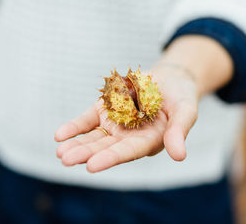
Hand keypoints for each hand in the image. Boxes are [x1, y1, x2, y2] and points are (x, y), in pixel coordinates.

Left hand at [54, 66, 198, 172]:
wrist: (168, 80)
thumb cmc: (181, 97)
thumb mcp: (186, 111)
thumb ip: (179, 131)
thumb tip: (179, 156)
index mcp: (147, 141)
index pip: (127, 152)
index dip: (110, 158)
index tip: (91, 165)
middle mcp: (128, 137)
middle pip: (104, 147)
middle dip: (86, 153)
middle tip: (67, 160)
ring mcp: (114, 124)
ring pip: (92, 137)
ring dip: (76, 144)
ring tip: (60, 153)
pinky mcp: (104, 110)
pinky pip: (86, 121)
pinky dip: (74, 127)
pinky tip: (59, 135)